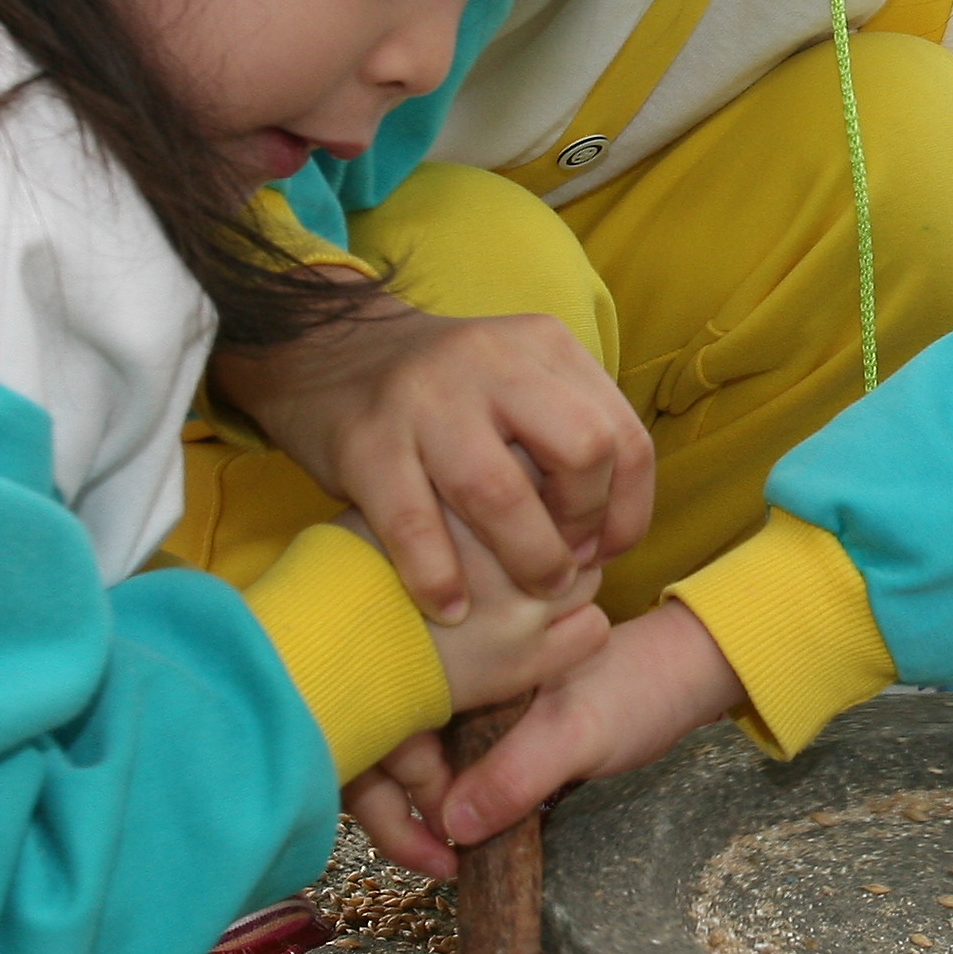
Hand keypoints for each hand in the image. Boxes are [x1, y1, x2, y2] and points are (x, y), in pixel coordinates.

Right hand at [214, 301, 650, 623]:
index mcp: (542, 346)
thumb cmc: (442, 395)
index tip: (605, 549)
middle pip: (581, 450)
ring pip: (499, 493)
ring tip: (528, 595)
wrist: (323, 352)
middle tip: (566, 564)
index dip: (628, 508)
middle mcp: (491, 362)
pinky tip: (451, 607)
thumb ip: (569, 429)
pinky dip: (438, 576)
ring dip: (528, 558)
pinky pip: (414, 524)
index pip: (623, 434)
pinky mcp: (366, 440)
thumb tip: (615, 526)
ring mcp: (425, 399)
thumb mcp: (517, 380)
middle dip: (585, 524)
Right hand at [361, 602, 749, 866]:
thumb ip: (518, 774)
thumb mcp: (578, 733)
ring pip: (413, 763)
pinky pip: (448, 771)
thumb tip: (453, 824)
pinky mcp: (488, 735)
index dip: (389, 786)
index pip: (386, 721)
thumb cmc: (639, 688)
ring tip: (445, 860)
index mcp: (459, 657)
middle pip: (384, 744)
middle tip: (438, 861)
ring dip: (419, 812)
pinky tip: (457, 840)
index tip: (433, 840)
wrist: (687, 678)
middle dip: (393, 807)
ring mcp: (467, 707)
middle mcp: (451, 678)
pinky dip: (446, 806)